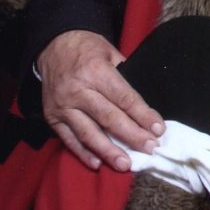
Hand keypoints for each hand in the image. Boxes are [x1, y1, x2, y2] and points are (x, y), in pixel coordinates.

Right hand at [37, 30, 164, 171]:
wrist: (53, 45)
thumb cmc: (88, 48)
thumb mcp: (111, 52)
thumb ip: (126, 76)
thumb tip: (144, 105)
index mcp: (96, 71)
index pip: (124, 98)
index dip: (142, 115)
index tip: (158, 129)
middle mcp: (78, 90)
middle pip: (109, 118)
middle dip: (132, 136)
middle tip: (150, 149)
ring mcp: (63, 106)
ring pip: (89, 133)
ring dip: (109, 151)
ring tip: (126, 165)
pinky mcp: (52, 117)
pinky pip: (69, 139)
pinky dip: (83, 153)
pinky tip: (98, 163)